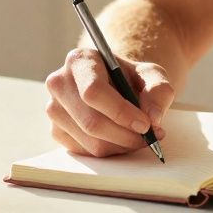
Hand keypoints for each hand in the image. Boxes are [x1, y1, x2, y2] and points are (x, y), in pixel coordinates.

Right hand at [44, 48, 173, 156]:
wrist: (114, 84)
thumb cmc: (130, 77)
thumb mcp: (152, 75)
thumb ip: (159, 90)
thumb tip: (153, 117)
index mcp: (80, 60)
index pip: (94, 92)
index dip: (121, 112)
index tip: (145, 124)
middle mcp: (60, 83)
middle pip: (91, 121)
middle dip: (126, 135)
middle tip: (150, 136)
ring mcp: (54, 108)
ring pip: (90, 141)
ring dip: (121, 145)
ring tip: (141, 137)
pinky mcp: (56, 130)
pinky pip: (84, 151)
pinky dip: (110, 151)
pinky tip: (123, 139)